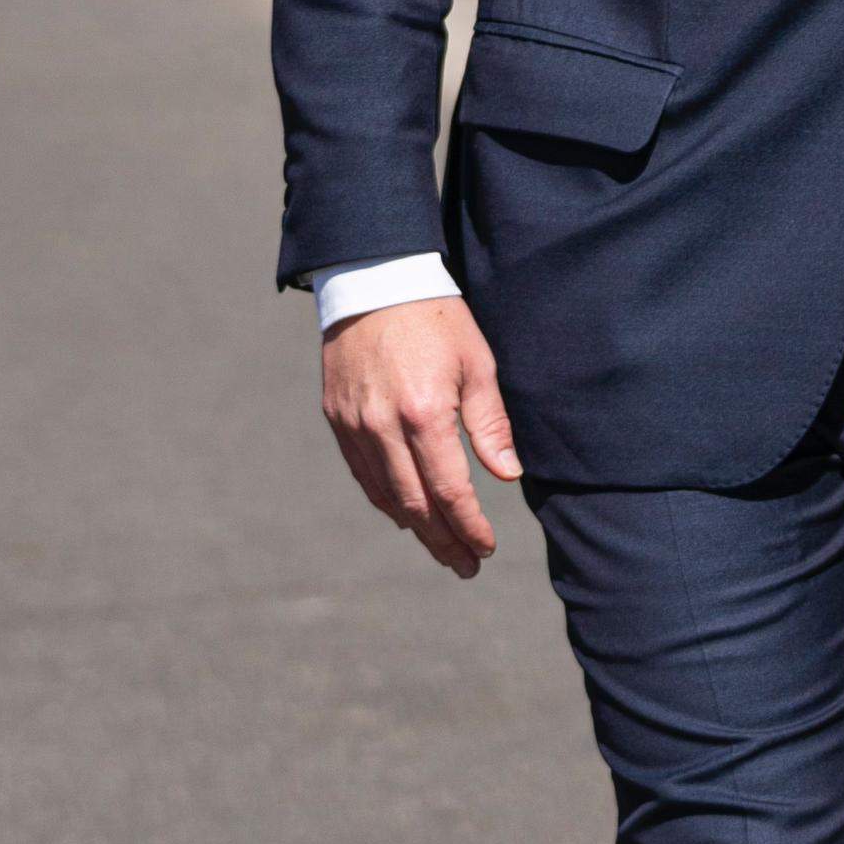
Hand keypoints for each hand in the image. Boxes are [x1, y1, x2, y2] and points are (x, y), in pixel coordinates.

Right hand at [322, 295, 520, 576]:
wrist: (374, 278)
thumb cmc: (436, 318)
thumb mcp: (477, 363)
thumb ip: (490, 424)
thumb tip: (507, 475)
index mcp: (424, 412)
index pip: (448, 491)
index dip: (468, 526)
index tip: (485, 549)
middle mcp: (382, 426)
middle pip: (414, 505)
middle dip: (443, 541)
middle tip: (466, 565)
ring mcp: (354, 424)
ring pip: (384, 496)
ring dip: (415, 529)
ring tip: (442, 548)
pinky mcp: (336, 418)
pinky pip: (362, 474)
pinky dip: (386, 500)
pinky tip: (406, 514)